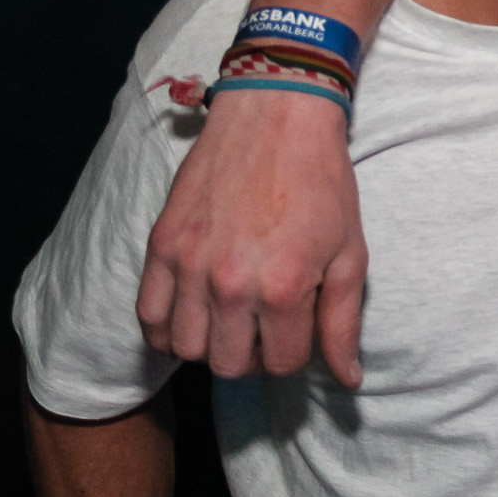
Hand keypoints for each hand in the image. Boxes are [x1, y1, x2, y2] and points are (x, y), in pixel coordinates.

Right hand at [138, 88, 367, 384]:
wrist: (276, 116)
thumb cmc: (321, 182)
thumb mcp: (350, 254)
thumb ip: (343, 323)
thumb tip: (348, 380)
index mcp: (283, 287)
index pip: (283, 364)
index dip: (296, 354)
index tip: (300, 327)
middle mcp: (230, 284)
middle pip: (230, 366)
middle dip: (255, 355)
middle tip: (268, 325)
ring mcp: (188, 265)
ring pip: (186, 349)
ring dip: (211, 345)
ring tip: (232, 318)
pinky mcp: (160, 245)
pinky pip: (147, 317)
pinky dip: (166, 329)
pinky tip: (193, 313)